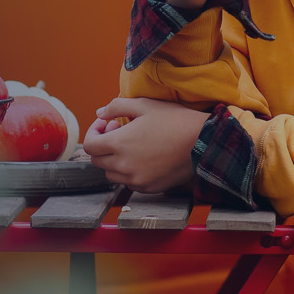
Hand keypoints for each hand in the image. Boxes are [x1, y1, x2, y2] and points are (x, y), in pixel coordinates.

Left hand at [83, 97, 208, 193]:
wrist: (203, 142)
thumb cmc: (175, 121)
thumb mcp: (144, 105)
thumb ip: (116, 106)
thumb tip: (100, 113)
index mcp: (119, 144)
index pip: (89, 145)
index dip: (93, 132)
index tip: (105, 124)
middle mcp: (124, 166)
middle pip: (97, 161)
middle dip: (103, 145)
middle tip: (119, 130)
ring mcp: (136, 180)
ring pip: (112, 174)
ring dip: (114, 160)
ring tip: (132, 145)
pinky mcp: (149, 188)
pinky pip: (129, 182)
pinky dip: (129, 171)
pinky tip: (144, 157)